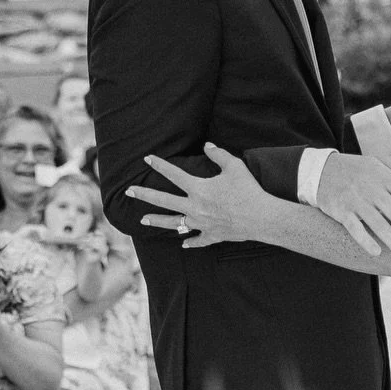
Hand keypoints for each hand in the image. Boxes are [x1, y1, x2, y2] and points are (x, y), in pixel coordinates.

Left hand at [128, 146, 272, 248]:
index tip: (147, 159)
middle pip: (164, 200)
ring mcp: (201, 223)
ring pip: (173, 224)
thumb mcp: (234, 166)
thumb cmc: (248, 190)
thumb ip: (218, 154)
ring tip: (143, 220)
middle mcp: (194, 207)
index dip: (160, 165)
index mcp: (198, 189)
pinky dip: (190, 242)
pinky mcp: (211, 235)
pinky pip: (197, 241)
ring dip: (157, 221)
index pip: (174, 174)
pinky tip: (183, 243)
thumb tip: (207, 146)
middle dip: (144, 194)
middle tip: (129, 191)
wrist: (261, 217)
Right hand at [312, 152, 390, 262]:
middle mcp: (371, 188)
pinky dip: (366, 241)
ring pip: (378, 224)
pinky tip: (377, 252)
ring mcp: (355, 200)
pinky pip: (355, 229)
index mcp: (385, 176)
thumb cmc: (358, 169)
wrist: (321, 170)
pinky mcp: (340, 211)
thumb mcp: (382, 163)